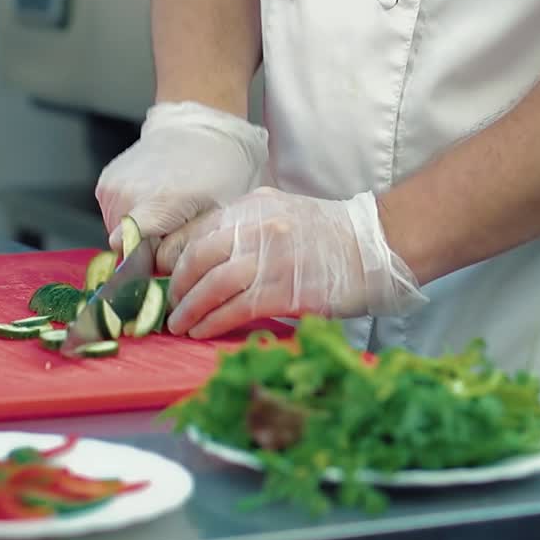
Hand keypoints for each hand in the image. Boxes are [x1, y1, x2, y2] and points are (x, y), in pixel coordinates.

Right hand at [95, 101, 267, 252]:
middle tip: (173, 230)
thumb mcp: (217, 215)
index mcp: (158, 205)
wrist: (200, 130)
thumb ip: (186, 246)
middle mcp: (127, 196)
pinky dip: (129, 214)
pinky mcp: (105, 181)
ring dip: (137, 232)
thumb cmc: (218, 173)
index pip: (128, 255)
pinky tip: (151, 199)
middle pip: (125, 248)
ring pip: (116, 233)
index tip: (162, 260)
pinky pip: (112, 214)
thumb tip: (159, 267)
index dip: (146, 266)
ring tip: (164, 212)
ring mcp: (112, 187)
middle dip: (146, 249)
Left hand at [163, 187, 427, 337]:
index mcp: (252, 208)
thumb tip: (204, 256)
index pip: (196, 231)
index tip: (161, 276)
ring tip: (180, 324)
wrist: (378, 246)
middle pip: (197, 258)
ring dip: (189, 309)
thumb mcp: (280, 215)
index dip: (171, 257)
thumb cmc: (329, 237)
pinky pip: (236, 309)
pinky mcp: (286, 290)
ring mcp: (272, 258)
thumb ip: (244, 229)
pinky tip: (202, 331)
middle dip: (176, 286)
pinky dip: (212, 322)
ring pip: (212, 285)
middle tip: (170, 305)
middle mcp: (257, 228)